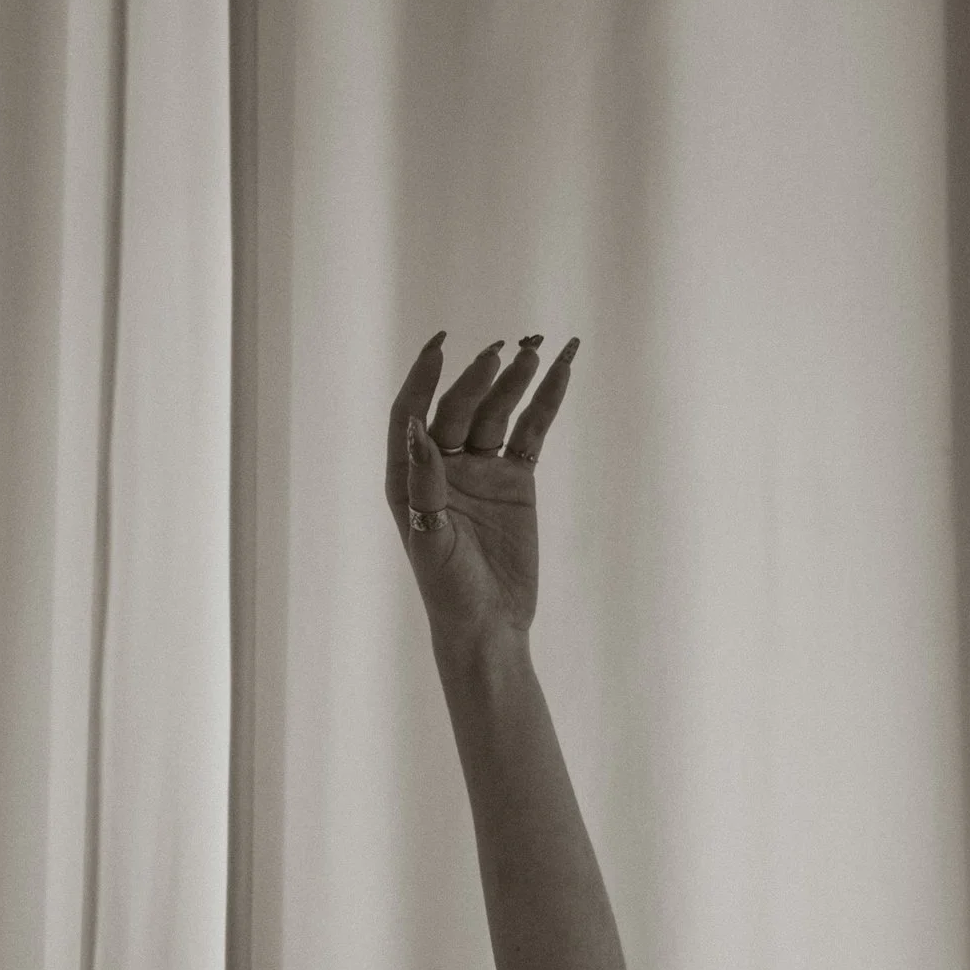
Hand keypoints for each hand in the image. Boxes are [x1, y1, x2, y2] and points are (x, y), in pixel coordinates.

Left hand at [384, 329, 577, 652]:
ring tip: (535, 351)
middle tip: (501, 354)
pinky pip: (530, 431)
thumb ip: (425, 484)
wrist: (491, 624)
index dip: (422, 377)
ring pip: (498, 412)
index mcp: (408, 477)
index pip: (410, 413)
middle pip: (459, 407)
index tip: (440, 345)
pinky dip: (545, 403)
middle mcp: (442, 465)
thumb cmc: (449, 590)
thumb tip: (416, 427)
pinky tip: (562, 371)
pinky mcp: (515, 480)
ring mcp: (481, 469)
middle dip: (479, 378)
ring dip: (515, 382)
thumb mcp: (431, 539)